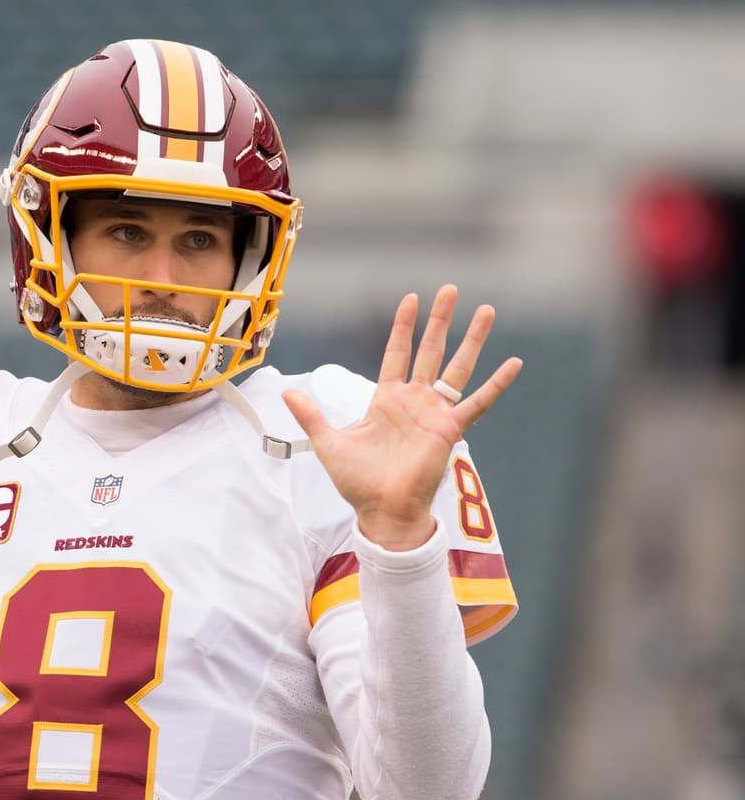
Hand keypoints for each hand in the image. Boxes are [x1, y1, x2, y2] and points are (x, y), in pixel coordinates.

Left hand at [282, 285, 521, 550]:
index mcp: (387, 400)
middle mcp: (414, 401)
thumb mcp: (328, 442)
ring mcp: (435, 413)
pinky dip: (497, 384)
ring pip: (458, 367)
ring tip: (488, 310)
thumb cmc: (358, 482)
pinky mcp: (450, 429)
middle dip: (440, 320)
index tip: (411, 298)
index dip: (403, 327)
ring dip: (472, 339)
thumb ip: (311, 415)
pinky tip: (514, 362)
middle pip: (431, 350)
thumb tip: (285, 391)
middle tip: (451, 289)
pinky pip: (478, 403)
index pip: (397, 353)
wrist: (381, 510)